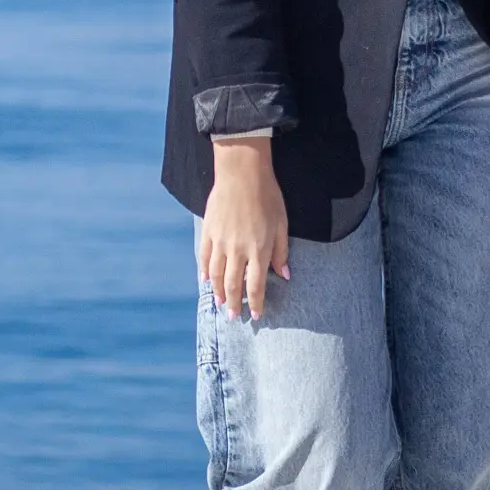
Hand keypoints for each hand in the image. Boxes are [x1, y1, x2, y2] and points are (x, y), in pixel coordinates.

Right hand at [200, 137, 289, 321]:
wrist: (242, 173)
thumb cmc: (268, 196)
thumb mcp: (282, 223)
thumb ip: (281, 252)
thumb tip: (285, 275)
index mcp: (259, 250)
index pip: (256, 286)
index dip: (257, 304)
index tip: (257, 315)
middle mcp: (238, 250)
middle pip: (233, 286)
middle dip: (235, 305)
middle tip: (235, 317)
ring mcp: (221, 242)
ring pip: (217, 276)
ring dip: (218, 293)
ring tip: (221, 304)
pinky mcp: (209, 232)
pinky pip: (205, 258)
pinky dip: (204, 273)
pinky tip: (206, 282)